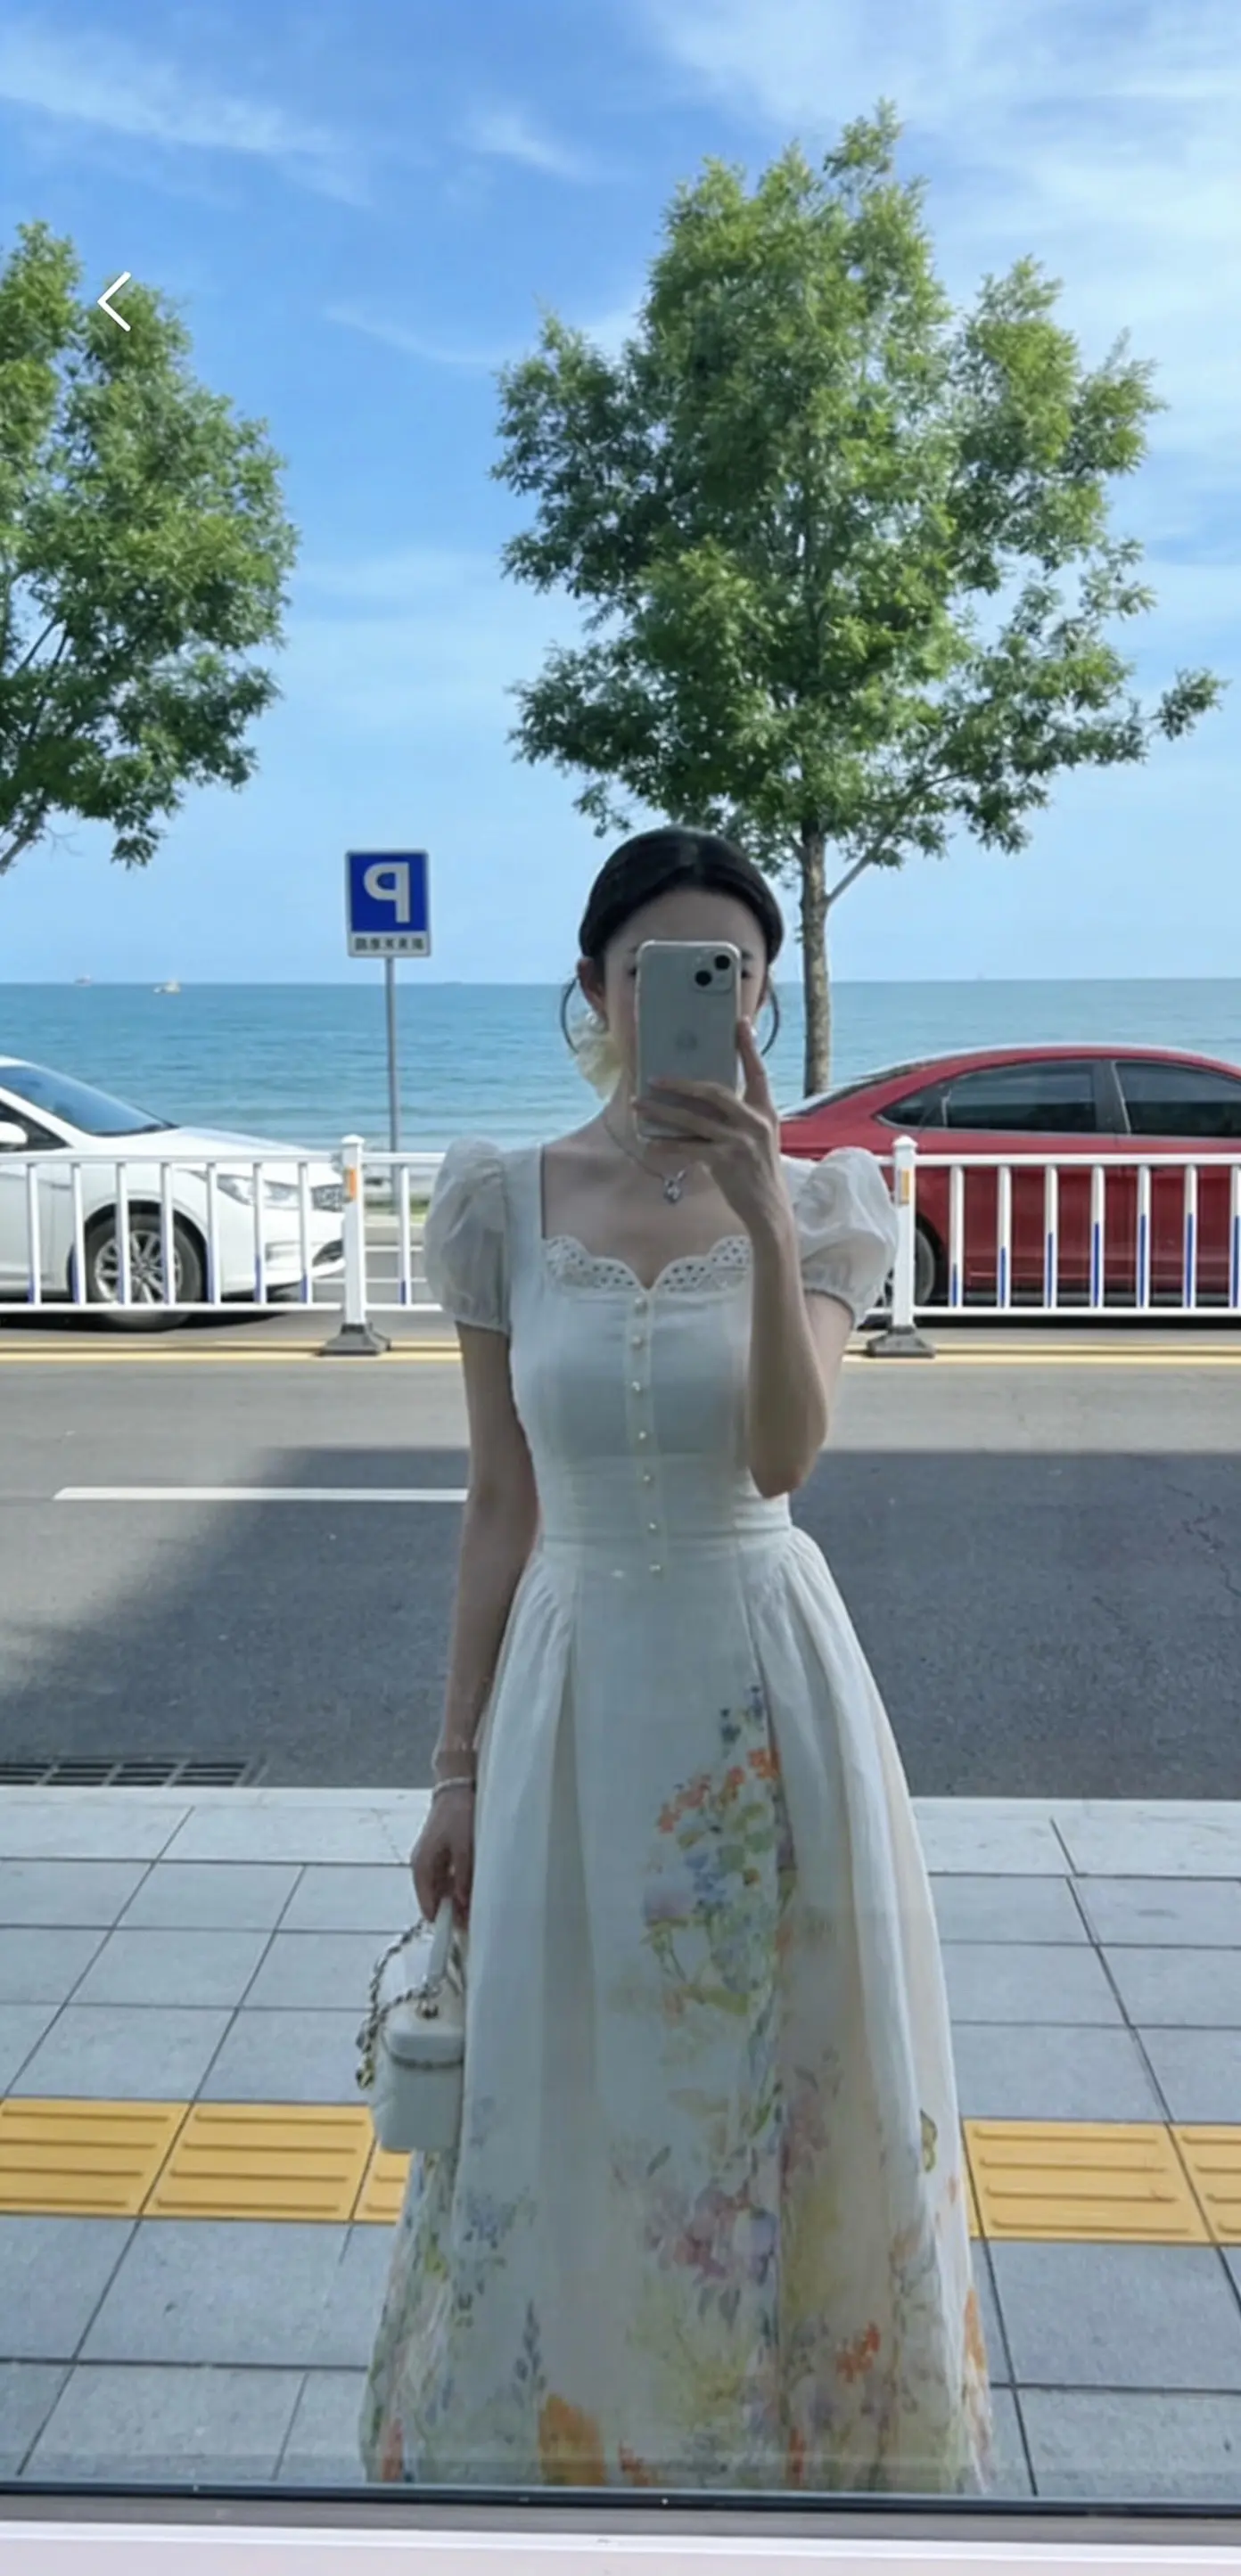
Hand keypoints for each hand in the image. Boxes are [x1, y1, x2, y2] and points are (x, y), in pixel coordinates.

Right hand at [411, 1786, 474, 1927]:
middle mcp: (421, 1868)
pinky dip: (458, 1885)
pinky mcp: (439, 1856)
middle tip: (477, 1916)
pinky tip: (474, 1885)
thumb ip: (463, 1877)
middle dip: (454, 1911)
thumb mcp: (465, 1848)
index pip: (428, 1907)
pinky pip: (447, 1879)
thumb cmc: (458, 1814)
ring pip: (442, 1891)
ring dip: (458, 1899)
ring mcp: (429, 1862)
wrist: (456, 1788)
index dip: (444, 1921)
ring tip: (479, 1902)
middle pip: (435, 1901)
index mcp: (421, 1868)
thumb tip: (462, 1903)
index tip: (462, 1932)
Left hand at [633, 1018, 789, 1237]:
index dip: (748, 1047)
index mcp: (766, 1111)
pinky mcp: (726, 1161)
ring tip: (638, 1105)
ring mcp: (740, 1141)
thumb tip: (702, 1100)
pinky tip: (650, 1141)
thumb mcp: (758, 1138)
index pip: (757, 1072)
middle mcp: (755, 1121)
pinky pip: (689, 1147)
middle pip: (714, 1091)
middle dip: (681, 1084)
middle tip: (654, 1078)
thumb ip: (739, 1117)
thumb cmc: (757, 1171)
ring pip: (694, 1119)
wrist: (769, 1208)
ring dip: (662, 1111)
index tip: (739, 1023)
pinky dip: (668, 1144)